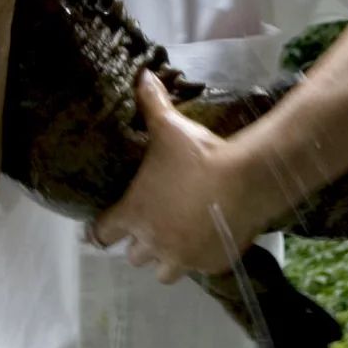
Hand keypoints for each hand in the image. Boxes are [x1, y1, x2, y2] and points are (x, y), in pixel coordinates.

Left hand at [89, 71, 266, 283]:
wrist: (246, 180)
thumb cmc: (199, 155)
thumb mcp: (170, 127)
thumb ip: (151, 104)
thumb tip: (141, 75)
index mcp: (134, 213)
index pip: (101, 235)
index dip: (101, 229)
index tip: (106, 225)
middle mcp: (153, 243)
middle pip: (133, 256)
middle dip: (140, 243)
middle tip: (153, 223)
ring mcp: (182, 259)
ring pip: (164, 272)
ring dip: (167, 258)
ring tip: (179, 238)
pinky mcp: (210, 267)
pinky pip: (198, 269)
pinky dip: (200, 258)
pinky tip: (209, 238)